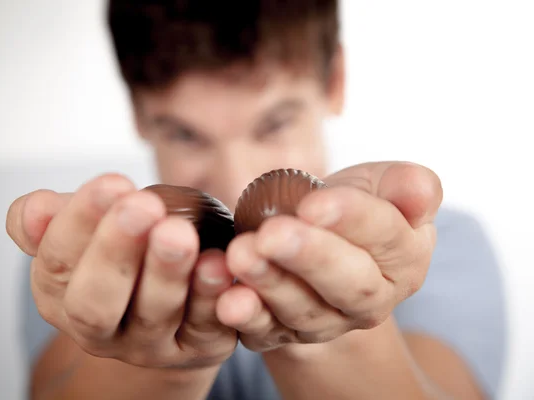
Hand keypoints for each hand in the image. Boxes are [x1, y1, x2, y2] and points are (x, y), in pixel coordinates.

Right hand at [7, 174, 236, 368]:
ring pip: (154, 315)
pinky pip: (204, 327)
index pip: (57, 262)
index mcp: (61, 296)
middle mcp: (99, 329)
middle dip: (116, 252)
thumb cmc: (122, 255)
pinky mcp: (196, 348)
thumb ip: (52, 219)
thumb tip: (35, 208)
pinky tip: (218, 263)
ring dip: (166, 273)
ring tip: (179, 232)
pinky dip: (211, 296)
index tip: (112, 182)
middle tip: (142, 207)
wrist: (170, 305)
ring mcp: (149, 345)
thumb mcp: (82, 234)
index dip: (80, 221)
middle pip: (95, 303)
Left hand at [215, 162, 442, 352]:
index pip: (384, 236)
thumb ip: (406, 185)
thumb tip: (420, 192)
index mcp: (404, 258)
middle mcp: (370, 300)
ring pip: (301, 308)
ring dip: (270, 283)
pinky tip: (227, 301)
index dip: (351, 219)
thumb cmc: (350, 207)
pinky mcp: (282, 334)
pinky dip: (246, 318)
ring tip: (241, 254)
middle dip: (309, 258)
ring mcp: (326, 322)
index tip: (315, 204)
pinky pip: (265, 332)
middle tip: (273, 234)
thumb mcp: (381, 186)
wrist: (315, 241)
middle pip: (347, 283)